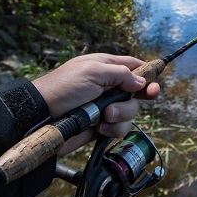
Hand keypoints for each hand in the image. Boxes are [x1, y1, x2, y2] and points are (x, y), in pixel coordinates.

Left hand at [31, 53, 160, 154]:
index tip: (155, 83)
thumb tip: (141, 82)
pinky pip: (119, 129)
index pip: (133, 67)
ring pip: (130, 113)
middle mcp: (107, 87)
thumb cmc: (63, 88)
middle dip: (137, 98)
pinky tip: (99, 127)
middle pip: (137, 93)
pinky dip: (112, 129)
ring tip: (104, 116)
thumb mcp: (93, 72)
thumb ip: (121, 74)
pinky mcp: (101, 126)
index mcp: (105, 67)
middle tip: (147, 96)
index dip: (147, 74)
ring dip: (121, 115)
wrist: (41, 118)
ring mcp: (104, 107)